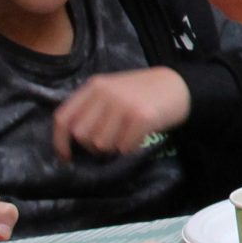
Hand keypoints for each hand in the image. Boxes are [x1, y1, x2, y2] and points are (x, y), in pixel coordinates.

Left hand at [53, 67, 190, 160]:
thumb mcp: (113, 90)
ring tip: (127, 136)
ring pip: (101, 144)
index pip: (63, 118)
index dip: (60, 141)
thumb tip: (71, 139)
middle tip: (109, 142)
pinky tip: (139, 138)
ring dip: (113, 147)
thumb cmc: (144, 92)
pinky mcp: (141, 116)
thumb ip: (92, 107)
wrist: (181, 86)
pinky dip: (130, 148)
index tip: (66, 157)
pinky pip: (123, 147)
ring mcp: (123, 104)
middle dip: (92, 146)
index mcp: (94, 86)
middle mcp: (105, 93)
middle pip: (81, 135)